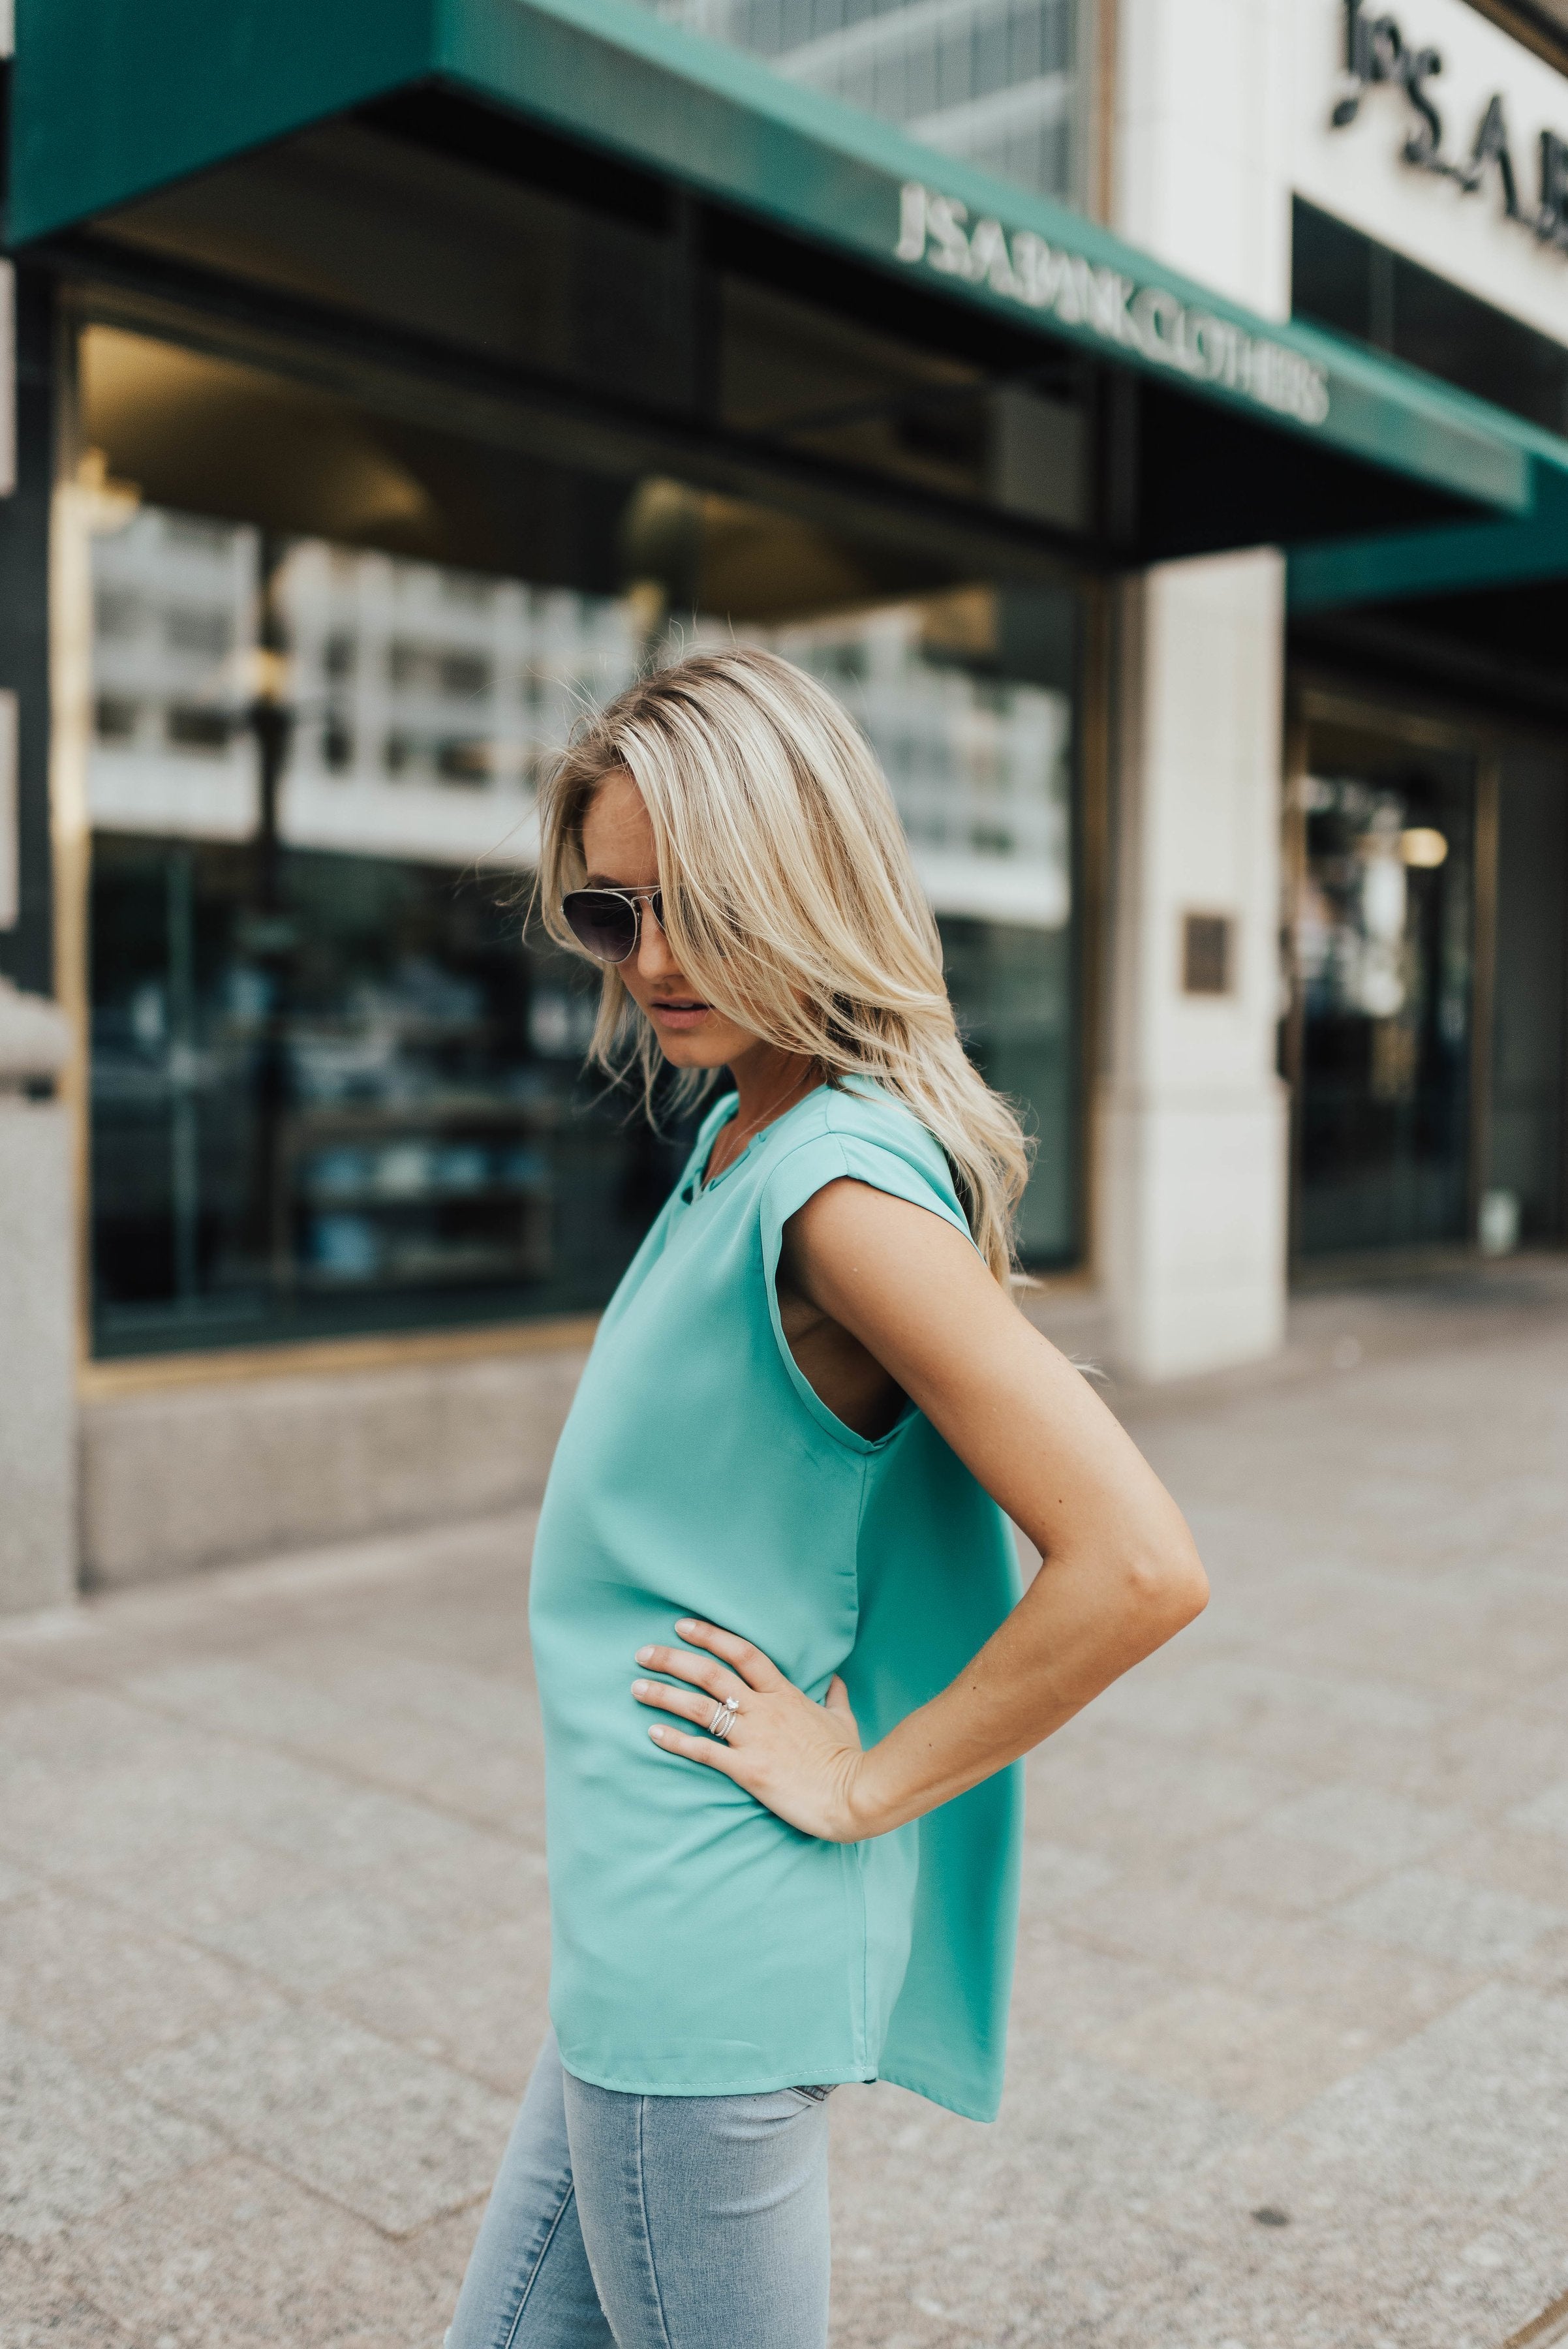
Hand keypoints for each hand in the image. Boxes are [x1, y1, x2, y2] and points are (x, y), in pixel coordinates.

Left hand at [631, 1619, 872, 1842]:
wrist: (855, 1795)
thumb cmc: (848, 1759)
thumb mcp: (843, 1720)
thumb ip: (835, 1696)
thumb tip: (835, 1680)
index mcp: (785, 1693)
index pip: (743, 1652)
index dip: (710, 1635)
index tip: (682, 1625)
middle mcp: (764, 1710)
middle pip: (711, 1673)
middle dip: (673, 1660)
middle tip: (643, 1653)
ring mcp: (754, 1739)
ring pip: (701, 1708)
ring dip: (664, 1695)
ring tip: (636, 1687)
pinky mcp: (747, 1770)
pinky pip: (704, 1751)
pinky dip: (675, 1741)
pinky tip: (652, 1733)